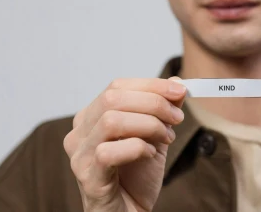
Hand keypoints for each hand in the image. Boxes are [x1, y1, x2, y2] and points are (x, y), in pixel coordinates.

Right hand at [63, 77, 186, 211]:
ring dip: (148, 124)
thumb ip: (162, 110)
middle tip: (177, 117)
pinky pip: (108, 152)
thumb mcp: (154, 137)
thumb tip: (177, 82)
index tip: (180, 90)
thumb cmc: (135, 178)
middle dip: (152, 102)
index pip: (117, 87)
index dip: (150, 85)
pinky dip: (136, 148)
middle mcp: (79, 133)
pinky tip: (149, 155)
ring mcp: (80, 155)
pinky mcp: (87, 177)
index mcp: (91, 118)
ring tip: (166, 137)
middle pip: (112, 98)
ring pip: (111, 120)